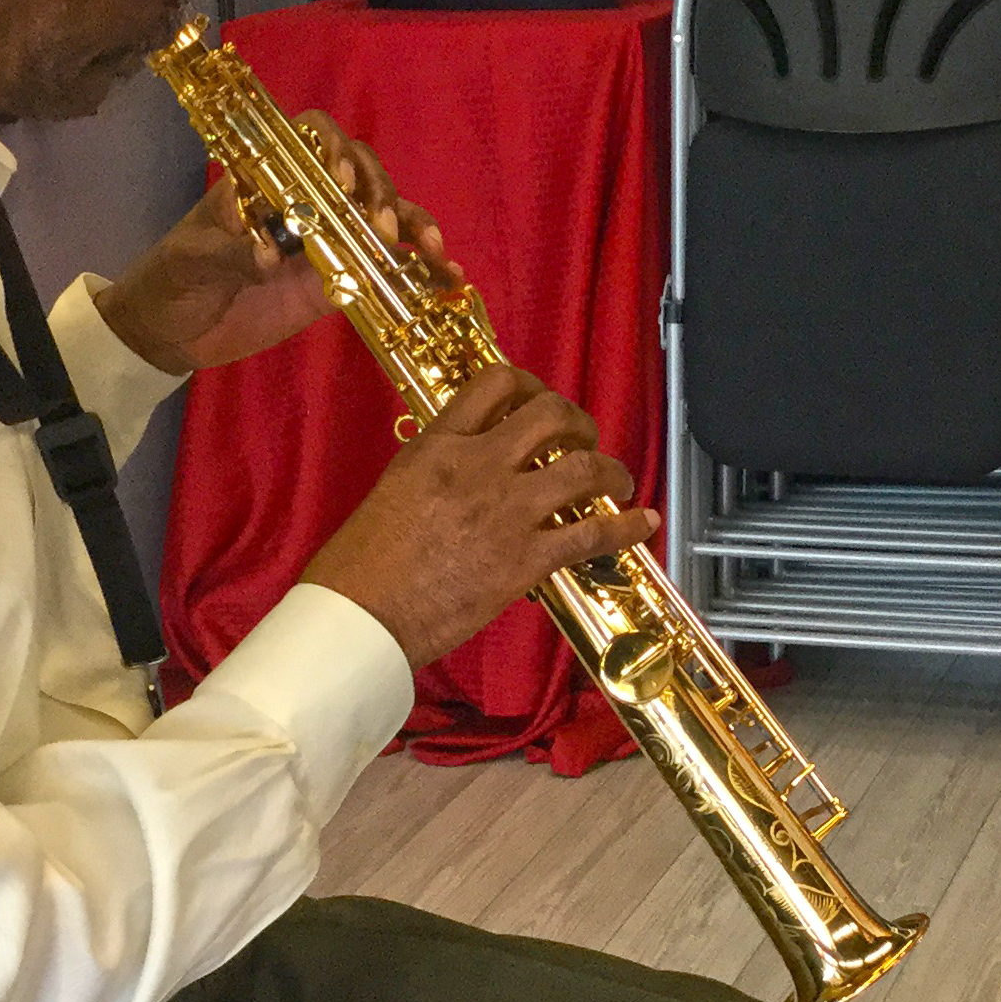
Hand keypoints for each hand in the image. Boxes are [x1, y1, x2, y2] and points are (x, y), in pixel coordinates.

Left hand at [96, 111, 458, 375]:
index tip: (341, 183)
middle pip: (360, 171)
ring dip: (412, 222)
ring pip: (383, 213)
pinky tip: (445, 273)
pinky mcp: (341, 280)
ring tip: (430, 247)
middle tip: (379, 226)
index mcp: (268, 181)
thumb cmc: (172, 281)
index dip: (333, 148)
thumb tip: (273, 254)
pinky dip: (418, 265)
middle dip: (378, 191)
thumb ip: (232, 252)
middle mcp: (307, 200)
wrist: (169, 333)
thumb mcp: (192, 261)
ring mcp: (328, 239)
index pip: (310, 138)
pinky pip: (385, 265)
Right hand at [300, 365, 658, 668]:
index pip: (495, 384)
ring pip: (582, 467)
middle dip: (579, 423)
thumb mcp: (392, 490)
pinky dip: (626, 527)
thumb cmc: (359, 567)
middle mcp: (477, 466)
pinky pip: (592, 534)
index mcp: (436, 445)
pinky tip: (642, 523)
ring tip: (617, 481)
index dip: (531, 386)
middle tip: (584, 439)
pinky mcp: (524, 559)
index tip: (541, 401)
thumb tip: (467, 468)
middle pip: (550, 415)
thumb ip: (436, 469)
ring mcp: (505, 511)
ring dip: (611, 471)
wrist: (358, 617)